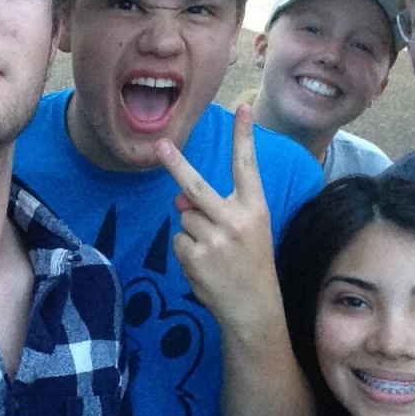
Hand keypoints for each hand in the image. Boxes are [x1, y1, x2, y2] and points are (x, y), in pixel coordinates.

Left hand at [155, 105, 277, 332]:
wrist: (254, 308)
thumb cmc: (250, 262)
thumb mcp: (243, 230)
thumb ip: (215, 209)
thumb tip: (178, 198)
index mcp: (255, 208)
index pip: (247, 166)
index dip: (244, 136)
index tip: (243, 106)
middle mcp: (235, 220)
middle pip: (195, 187)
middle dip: (175, 164)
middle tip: (159, 144)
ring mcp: (214, 240)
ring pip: (184, 216)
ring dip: (192, 229)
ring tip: (214, 251)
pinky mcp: (196, 258)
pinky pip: (179, 239)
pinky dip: (186, 250)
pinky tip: (205, 264)